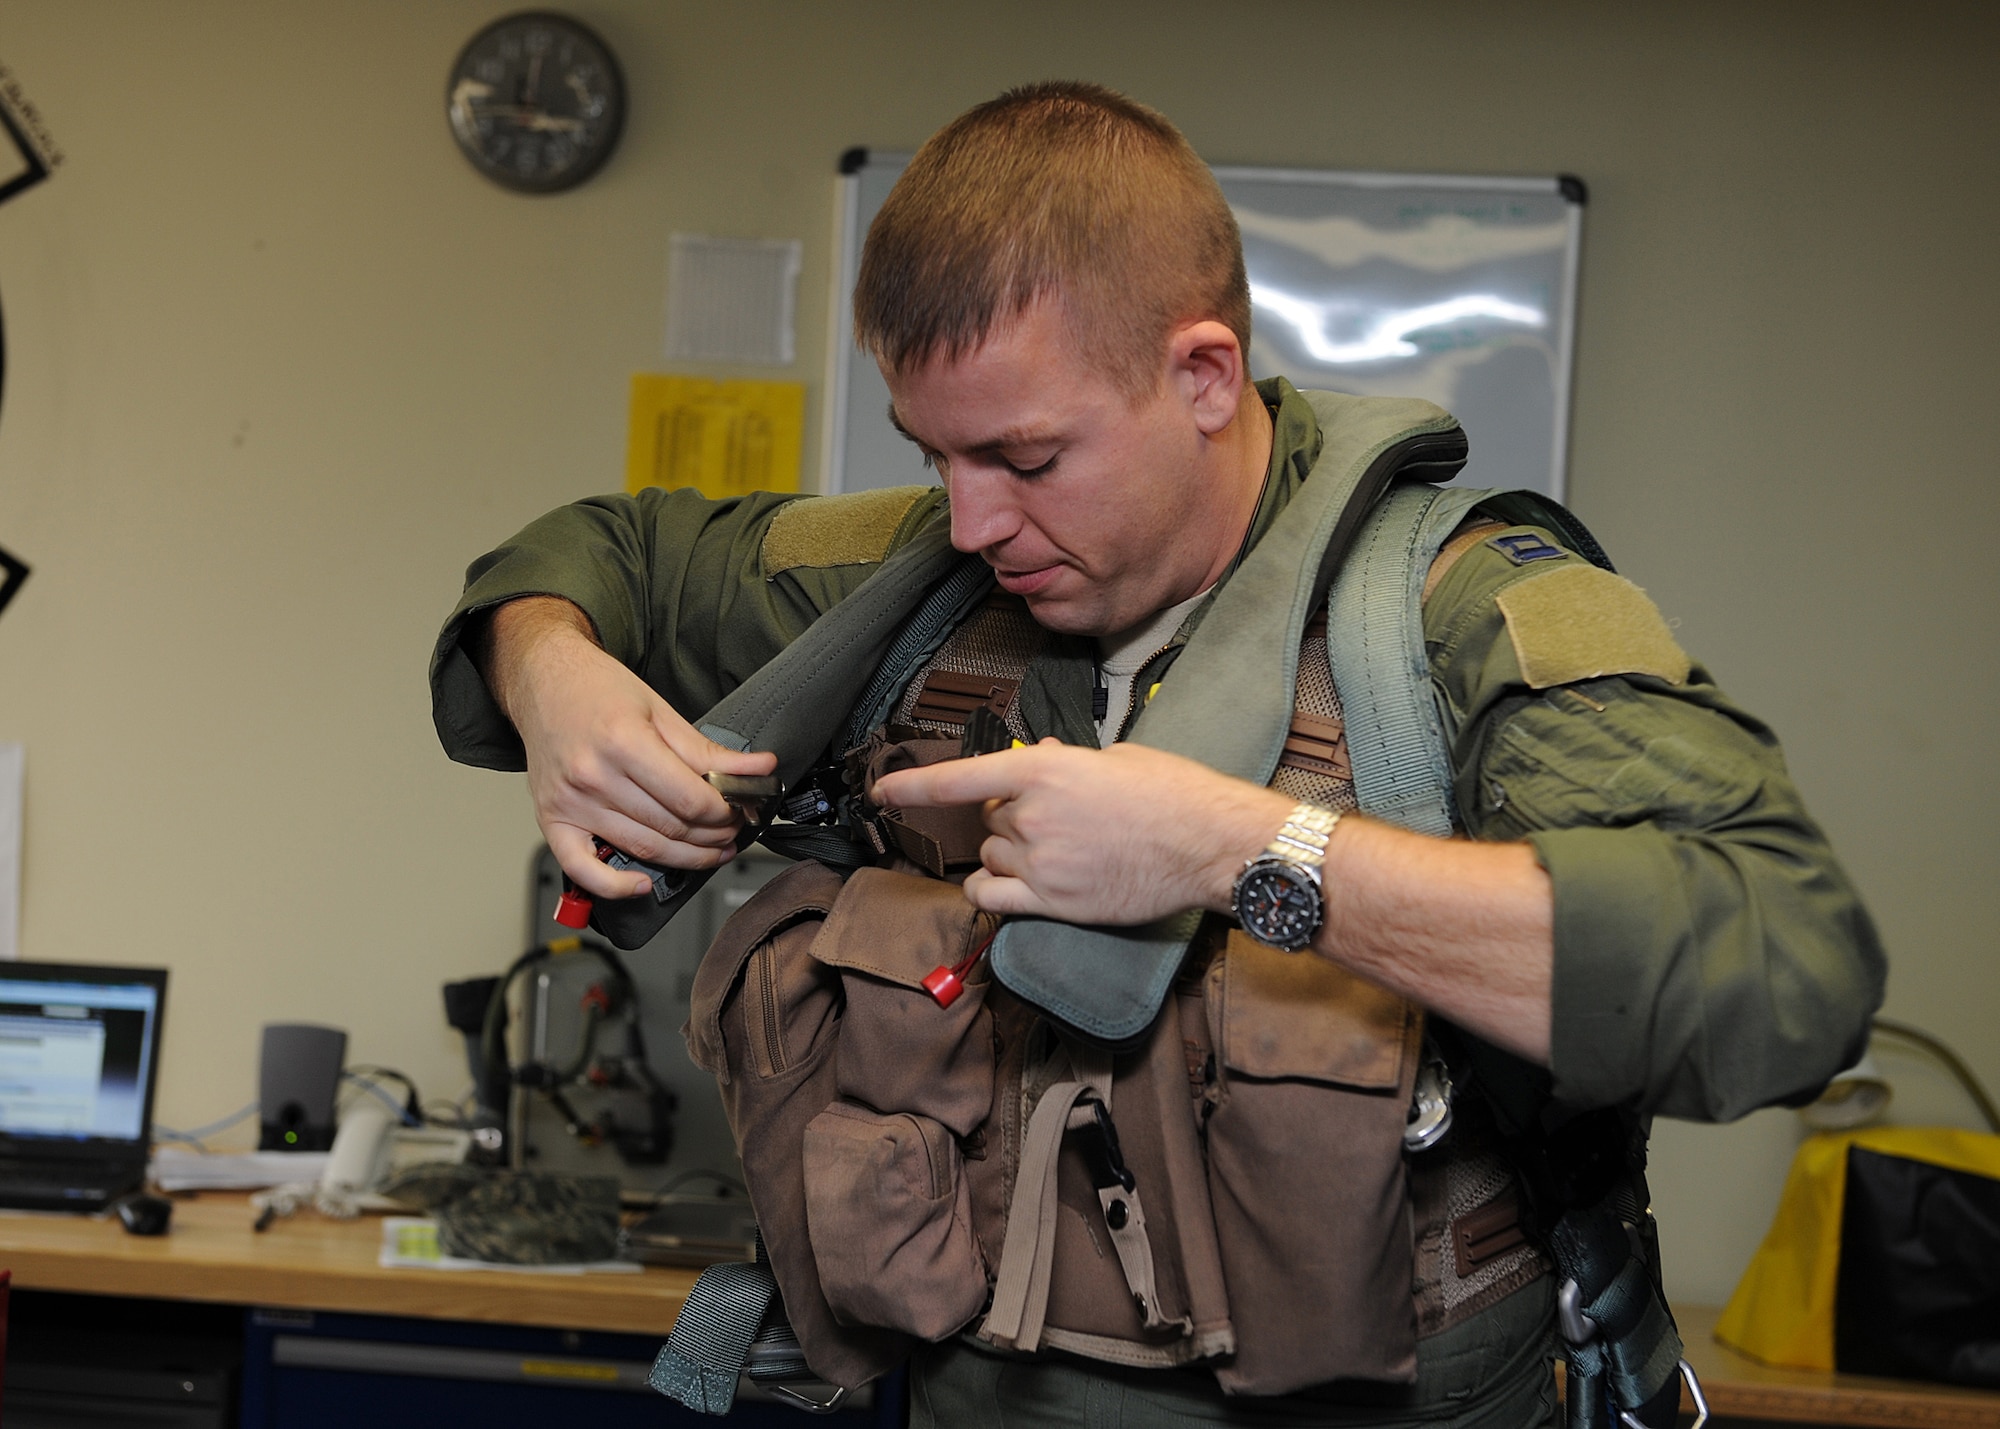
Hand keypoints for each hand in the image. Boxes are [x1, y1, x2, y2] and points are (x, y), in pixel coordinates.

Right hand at [479, 597, 775, 898]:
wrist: (543, 680)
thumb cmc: (598, 689)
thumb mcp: (660, 710)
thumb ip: (707, 750)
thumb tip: (760, 769)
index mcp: (623, 741)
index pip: (690, 798)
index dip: (725, 811)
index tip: (740, 808)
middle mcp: (593, 775)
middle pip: (671, 827)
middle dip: (713, 835)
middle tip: (732, 828)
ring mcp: (570, 802)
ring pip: (642, 849)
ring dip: (686, 859)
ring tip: (711, 850)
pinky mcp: (551, 819)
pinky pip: (582, 869)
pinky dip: (615, 886)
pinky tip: (642, 885)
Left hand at [873, 740, 1289, 923]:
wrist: (1209, 841)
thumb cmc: (1172, 792)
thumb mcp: (1112, 758)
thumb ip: (1061, 764)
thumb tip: (1032, 764)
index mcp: (1045, 772)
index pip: (960, 779)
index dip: (914, 786)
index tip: (883, 791)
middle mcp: (1034, 817)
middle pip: (988, 820)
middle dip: (1008, 815)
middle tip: (1053, 816)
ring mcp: (1041, 863)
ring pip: (992, 856)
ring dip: (1009, 851)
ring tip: (1057, 847)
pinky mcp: (1054, 902)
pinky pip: (993, 897)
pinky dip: (987, 889)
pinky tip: (1000, 883)